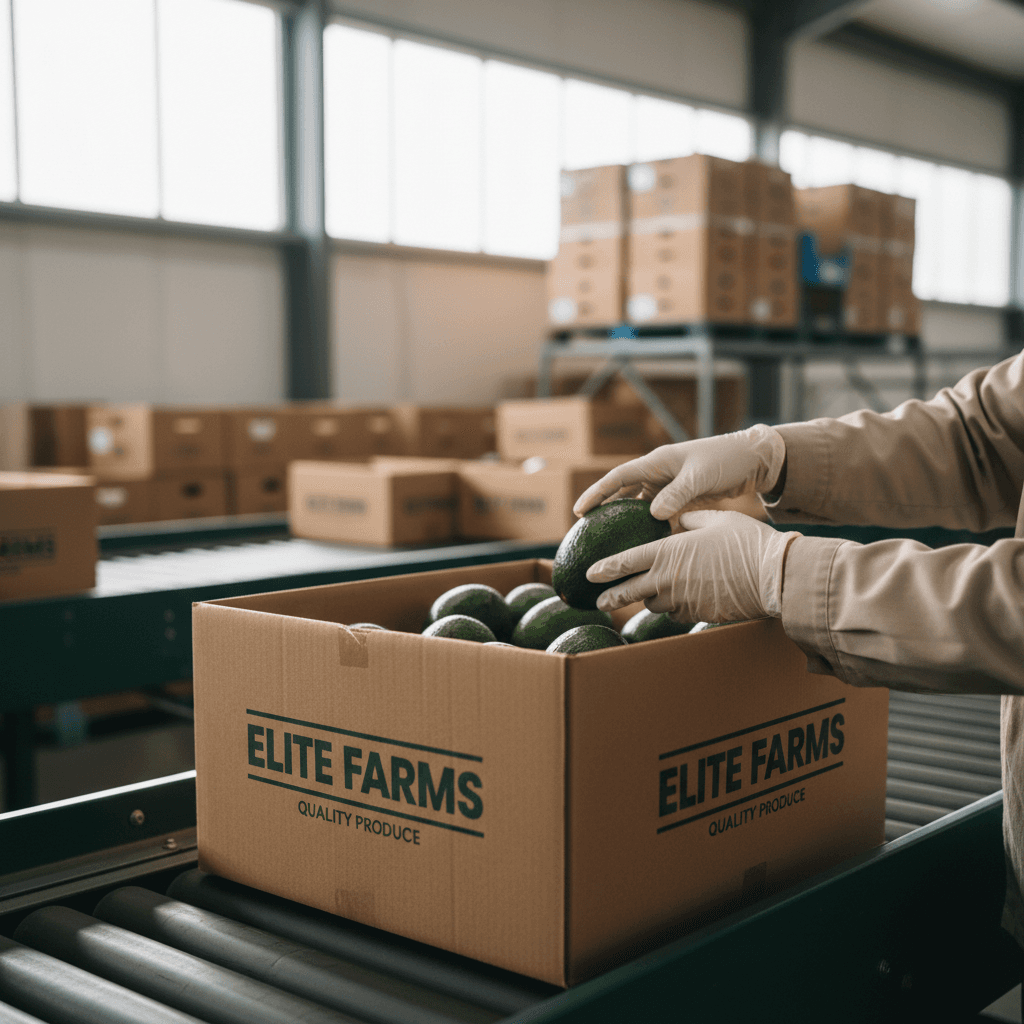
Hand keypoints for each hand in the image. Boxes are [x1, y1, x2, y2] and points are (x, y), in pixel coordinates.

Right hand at [573, 424, 785, 520]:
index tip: (579, 512)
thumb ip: (678, 494)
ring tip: (608, 541)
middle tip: (585, 531)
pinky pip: (657, 513)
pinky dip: (648, 526)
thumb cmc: (726, 461)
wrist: (751, 460)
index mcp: (657, 463)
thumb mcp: (700, 477)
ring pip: (638, 504)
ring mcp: (668, 485)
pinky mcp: (680, 497)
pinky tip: (643, 543)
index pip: (617, 478)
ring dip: (624, 519)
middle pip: (622, 492)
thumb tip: (653, 515)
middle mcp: (658, 473)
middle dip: (603, 508)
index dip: (596, 494)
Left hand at [587, 510, 800, 622]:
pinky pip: (676, 614)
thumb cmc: (745, 542)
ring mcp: (682, 600)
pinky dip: (672, 608)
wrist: (772, 576)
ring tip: (647, 596)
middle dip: (612, 597)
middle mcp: (668, 579)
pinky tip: (678, 602)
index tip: (590, 574)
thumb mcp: (715, 519)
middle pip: (630, 592)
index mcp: (666, 552)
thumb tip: (680, 520)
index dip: (604, 569)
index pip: (625, 562)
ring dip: (648, 600)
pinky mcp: (697, 614)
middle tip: (599, 600)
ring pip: (653, 604)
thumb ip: (691, 519)